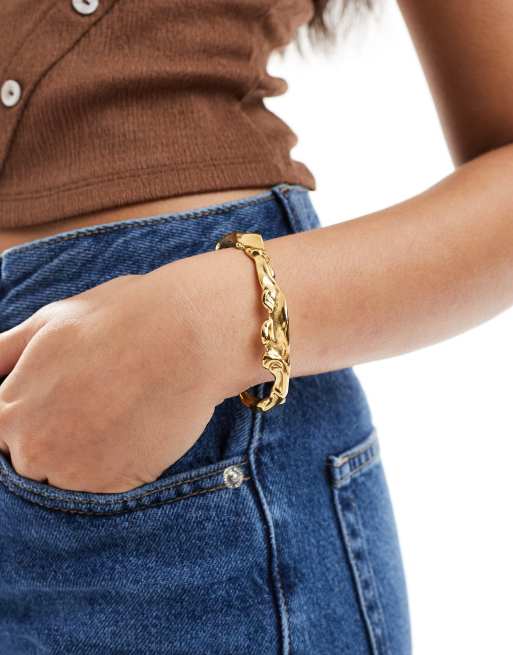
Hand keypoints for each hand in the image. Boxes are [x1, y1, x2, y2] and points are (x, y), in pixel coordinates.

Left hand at [0, 270, 224, 492]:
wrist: (186, 336)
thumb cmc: (119, 319)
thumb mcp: (48, 322)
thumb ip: (4, 353)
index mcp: (9, 411)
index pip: (1, 433)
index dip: (30, 414)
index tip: (61, 399)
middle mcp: (33, 451)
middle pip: (30, 458)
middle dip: (54, 434)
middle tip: (95, 400)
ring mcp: (74, 475)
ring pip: (66, 476)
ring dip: (84, 453)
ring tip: (118, 411)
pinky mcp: (115, 487)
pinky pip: (103, 487)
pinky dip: (115, 464)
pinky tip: (134, 426)